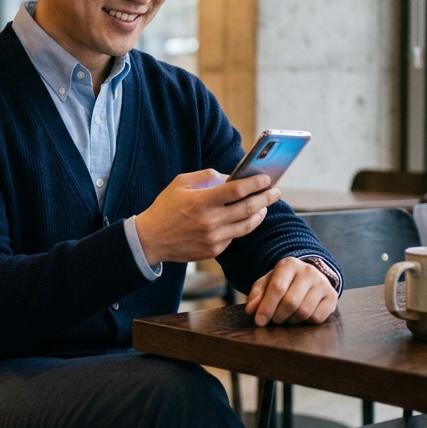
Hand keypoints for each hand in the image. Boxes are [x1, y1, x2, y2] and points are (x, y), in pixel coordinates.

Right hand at [134, 169, 280, 265]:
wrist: (151, 239)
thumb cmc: (165, 207)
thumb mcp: (180, 183)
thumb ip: (206, 176)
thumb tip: (230, 177)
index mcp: (201, 201)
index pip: (237, 190)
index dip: (255, 183)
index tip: (267, 178)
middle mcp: (210, 221)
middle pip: (247, 208)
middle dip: (266, 198)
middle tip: (275, 191)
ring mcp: (213, 239)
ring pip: (246, 225)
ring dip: (259, 213)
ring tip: (265, 205)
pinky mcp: (213, 251)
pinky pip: (234, 236)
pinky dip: (242, 226)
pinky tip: (246, 218)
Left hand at [245, 257, 338, 326]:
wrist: (308, 278)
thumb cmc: (283, 282)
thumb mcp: (267, 283)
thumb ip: (257, 295)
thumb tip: (251, 310)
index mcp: (289, 264)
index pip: (277, 288)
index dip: (267, 307)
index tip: (259, 321)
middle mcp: (308, 271)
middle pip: (291, 302)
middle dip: (278, 316)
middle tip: (274, 319)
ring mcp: (322, 283)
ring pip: (304, 312)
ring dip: (291, 320)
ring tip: (286, 316)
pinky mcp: (332, 297)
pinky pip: (317, 318)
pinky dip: (306, 322)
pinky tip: (300, 316)